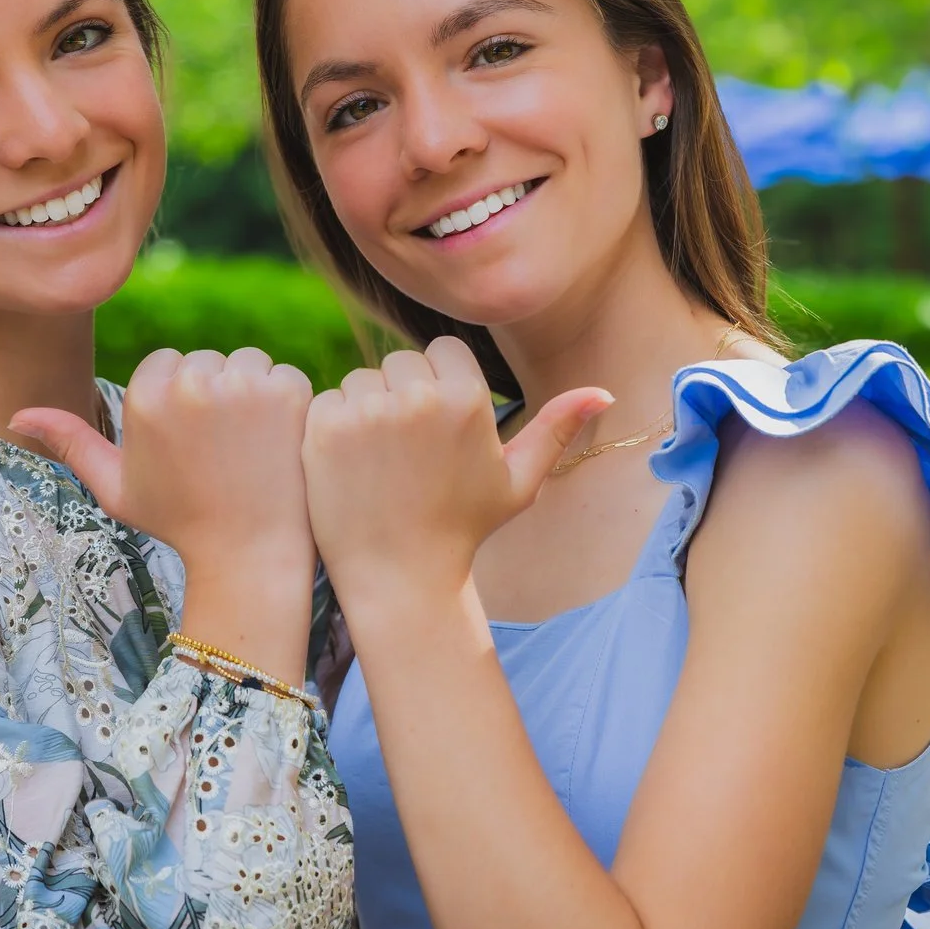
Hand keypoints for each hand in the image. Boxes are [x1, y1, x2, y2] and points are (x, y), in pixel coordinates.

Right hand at [13, 349, 316, 677]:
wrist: (249, 552)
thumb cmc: (178, 520)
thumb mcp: (115, 486)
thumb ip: (71, 442)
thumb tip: (16, 416)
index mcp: (146, 396)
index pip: (164, 365)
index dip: (176, 404)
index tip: (186, 445)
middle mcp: (193, 382)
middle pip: (205, 361)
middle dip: (212, 395)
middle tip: (218, 451)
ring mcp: (245, 385)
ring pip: (245, 363)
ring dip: (249, 394)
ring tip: (245, 448)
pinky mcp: (289, 392)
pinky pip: (284, 374)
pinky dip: (285, 402)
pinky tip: (274, 445)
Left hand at [300, 337, 610, 621]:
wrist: (400, 576)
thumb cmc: (463, 528)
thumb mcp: (519, 482)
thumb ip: (555, 429)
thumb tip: (604, 393)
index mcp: (466, 399)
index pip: (443, 352)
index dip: (441, 386)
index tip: (438, 431)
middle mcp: (417, 397)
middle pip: (400, 362)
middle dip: (403, 395)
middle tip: (408, 452)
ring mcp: (366, 411)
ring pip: (362, 380)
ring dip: (366, 409)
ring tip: (380, 462)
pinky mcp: (324, 428)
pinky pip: (326, 400)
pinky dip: (332, 427)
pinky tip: (351, 466)